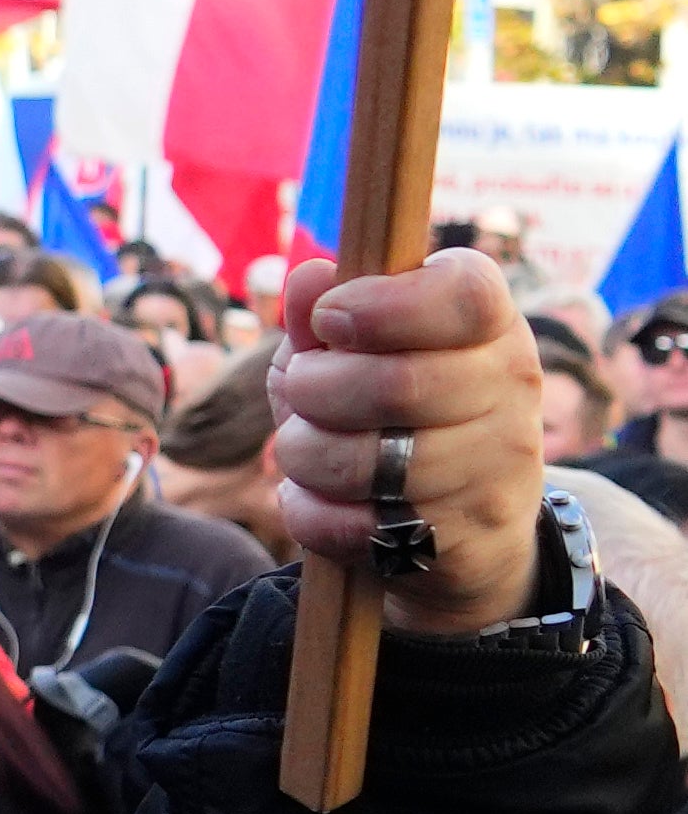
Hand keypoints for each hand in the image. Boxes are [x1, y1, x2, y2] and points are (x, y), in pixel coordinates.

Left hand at [267, 248, 548, 636]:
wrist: (464, 529)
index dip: (380, 304)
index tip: (332, 318)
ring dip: (305, 454)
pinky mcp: (462, 537)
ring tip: (307, 449)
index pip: (463, 295)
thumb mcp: (356, 355)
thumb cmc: (394, 418)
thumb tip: (308, 276)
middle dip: (315, 388)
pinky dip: (310, 514)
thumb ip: (326, 315)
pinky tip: (321, 501)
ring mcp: (495, 467)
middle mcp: (510, 390)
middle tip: (304, 391)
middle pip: (397, 383)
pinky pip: (352, 528)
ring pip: (366, 462)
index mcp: (492, 328)